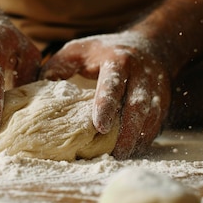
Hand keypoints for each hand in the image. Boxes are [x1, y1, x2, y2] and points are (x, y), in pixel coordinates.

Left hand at [41, 31, 170, 158]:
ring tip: (122, 156)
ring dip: (138, 138)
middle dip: (128, 130)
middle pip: (138, 105)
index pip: (113, 84)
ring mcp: (156, 89)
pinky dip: (145, 138)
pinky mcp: (163, 102)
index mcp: (117, 61)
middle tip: (115, 153)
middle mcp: (140, 75)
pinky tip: (133, 150)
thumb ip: (58, 67)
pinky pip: (157, 123)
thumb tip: (39, 90)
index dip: (106, 105)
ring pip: (151, 117)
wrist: (150, 46)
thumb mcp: (78, 50)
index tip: (100, 127)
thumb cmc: (104, 51)